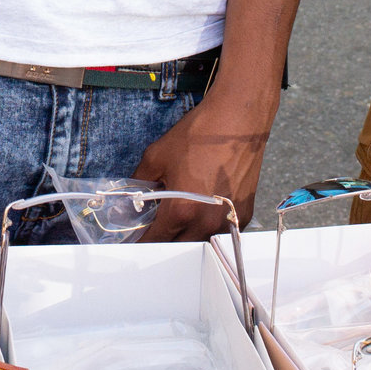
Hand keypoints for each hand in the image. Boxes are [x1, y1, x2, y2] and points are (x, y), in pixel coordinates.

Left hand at [130, 95, 271, 242]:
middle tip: (156, 225)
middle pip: (178, 248)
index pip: (154, 242)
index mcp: (181, 211)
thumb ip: (139, 183)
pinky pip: (219, 233)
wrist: (237, 120)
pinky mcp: (243, 216)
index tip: (136, 237)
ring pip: (200, 243)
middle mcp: (206, 223)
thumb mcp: (157, 156)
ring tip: (179, 217)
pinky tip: (201, 210)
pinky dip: (207, 227)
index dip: (142, 240)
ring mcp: (227, 222)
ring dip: (187, 236)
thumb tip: (128, 201)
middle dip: (164, 240)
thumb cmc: (199, 136)